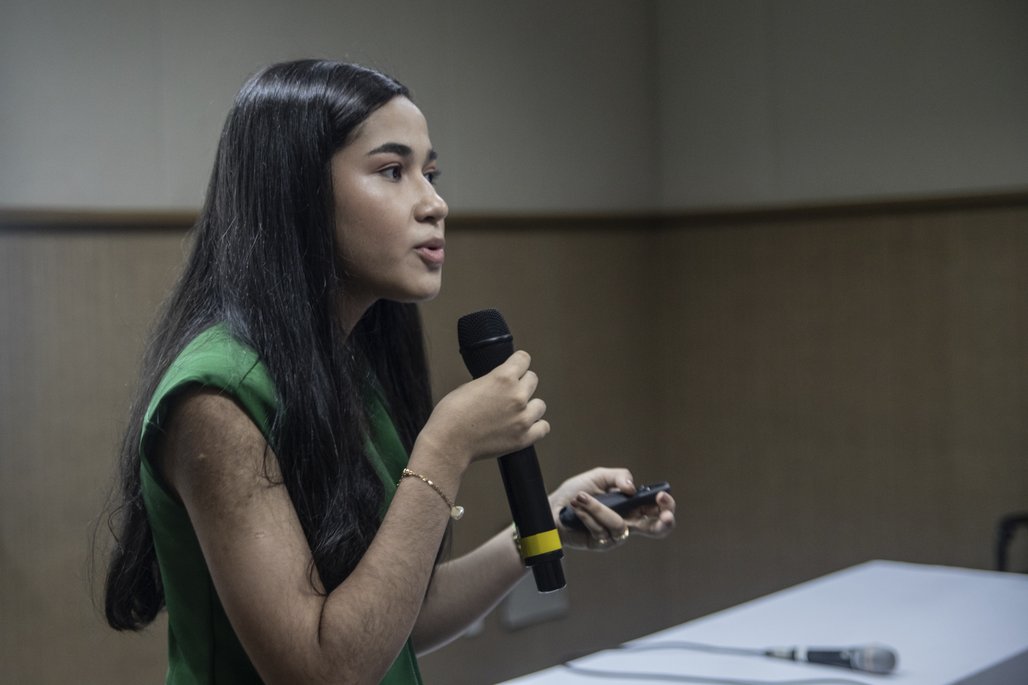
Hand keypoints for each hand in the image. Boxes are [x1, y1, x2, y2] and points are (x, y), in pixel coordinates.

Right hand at [417, 350, 549, 468]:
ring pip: (540, 404)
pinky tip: (526, 426)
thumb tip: (499, 385)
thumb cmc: (452, 414)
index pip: (524, 359)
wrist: (449, 442)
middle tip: (510, 393)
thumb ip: (491, 382)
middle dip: (522, 384)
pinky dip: (536, 426)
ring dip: (530, 406)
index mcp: (503, 378)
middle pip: (533, 380)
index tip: (516, 367)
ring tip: (517, 412)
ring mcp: (523, 418)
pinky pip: (543, 427)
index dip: (518, 363)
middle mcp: (517, 395)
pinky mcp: (523, 438)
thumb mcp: (470, 385)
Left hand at [548, 467, 675, 550]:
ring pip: (620, 525)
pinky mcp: (601, 544)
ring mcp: (615, 535)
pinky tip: (576, 508)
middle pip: (656, 529)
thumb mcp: (599, 476)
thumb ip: (618, 476)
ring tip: (581, 497)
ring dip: (600, 508)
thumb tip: (632, 488)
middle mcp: (628, 521)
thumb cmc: (576, 492)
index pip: (657, 509)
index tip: (662, 497)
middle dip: (665, 522)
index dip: (666, 506)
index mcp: (632, 505)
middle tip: (666, 515)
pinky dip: (587, 515)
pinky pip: (600, 531)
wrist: (553, 507)